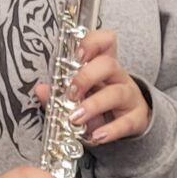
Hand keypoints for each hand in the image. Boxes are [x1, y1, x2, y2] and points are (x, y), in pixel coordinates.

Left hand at [33, 29, 150, 143]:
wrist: (128, 122)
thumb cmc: (100, 103)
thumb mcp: (80, 96)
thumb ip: (58, 93)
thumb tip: (40, 90)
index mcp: (103, 65)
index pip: (105, 41)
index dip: (92, 43)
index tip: (77, 54)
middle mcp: (117, 77)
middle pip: (108, 65)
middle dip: (86, 77)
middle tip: (71, 93)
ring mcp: (129, 96)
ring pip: (116, 93)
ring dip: (94, 105)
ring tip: (76, 118)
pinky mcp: (135, 118)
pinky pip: (126, 122)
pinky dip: (111, 130)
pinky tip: (97, 136)